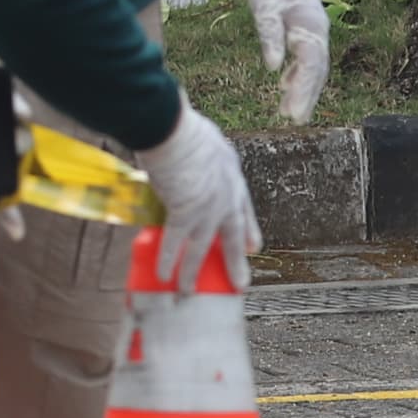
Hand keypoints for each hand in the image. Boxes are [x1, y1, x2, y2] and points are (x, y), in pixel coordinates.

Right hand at [135, 104, 260, 292]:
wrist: (169, 126)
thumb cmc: (177, 125)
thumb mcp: (199, 140)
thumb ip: (196, 157)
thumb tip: (179, 162)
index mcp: (231, 172)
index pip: (243, 207)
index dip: (247, 228)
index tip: (252, 246)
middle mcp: (227, 192)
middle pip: (234, 234)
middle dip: (236, 260)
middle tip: (240, 283)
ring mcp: (209, 205)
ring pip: (203, 247)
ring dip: (194, 272)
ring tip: (189, 292)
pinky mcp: (186, 212)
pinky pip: (176, 243)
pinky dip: (169, 261)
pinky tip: (165, 277)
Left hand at [245, 0, 330, 124]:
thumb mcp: (265, 8)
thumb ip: (270, 37)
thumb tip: (273, 68)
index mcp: (310, 27)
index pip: (310, 66)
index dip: (303, 92)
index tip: (295, 114)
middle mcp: (317, 32)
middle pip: (316, 71)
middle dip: (307, 97)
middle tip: (297, 120)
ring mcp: (313, 31)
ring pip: (313, 66)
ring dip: (302, 88)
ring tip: (289, 111)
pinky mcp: (305, 29)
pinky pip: (306, 57)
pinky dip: (297, 73)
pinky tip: (285, 85)